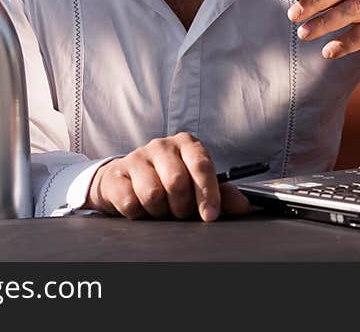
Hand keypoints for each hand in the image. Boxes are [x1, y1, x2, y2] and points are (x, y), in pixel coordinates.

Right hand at [85, 132, 249, 221]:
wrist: (126, 180)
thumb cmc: (168, 182)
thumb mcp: (197, 186)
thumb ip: (221, 194)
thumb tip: (243, 206)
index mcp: (187, 144)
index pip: (201, 165)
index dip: (208, 193)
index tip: (210, 215)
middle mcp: (162, 145)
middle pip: (177, 182)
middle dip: (181, 206)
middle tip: (180, 212)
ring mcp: (137, 156)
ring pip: (152, 194)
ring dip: (159, 211)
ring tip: (160, 209)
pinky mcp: (116, 173)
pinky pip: (130, 202)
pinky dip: (138, 213)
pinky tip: (140, 207)